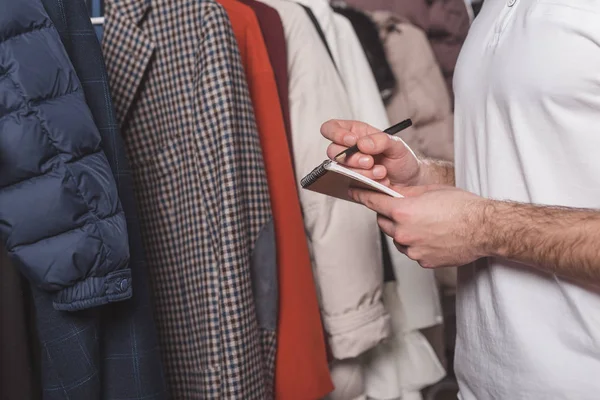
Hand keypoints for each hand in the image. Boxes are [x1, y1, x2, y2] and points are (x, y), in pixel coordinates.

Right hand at [321, 120, 422, 186]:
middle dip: (352, 158)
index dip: (336, 133)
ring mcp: (349, 167)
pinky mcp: (352, 182)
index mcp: (356, 133)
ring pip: (341, 169)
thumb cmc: (402, 160)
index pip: (331, 128)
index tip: (352, 141)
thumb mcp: (397, 144)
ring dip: (362, 172)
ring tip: (381, 172)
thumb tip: (361, 143)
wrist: (410, 183)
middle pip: (332, 151)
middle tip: (370, 161)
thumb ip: (381, 140)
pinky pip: (349, 183)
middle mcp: (349, 149)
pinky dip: (365, 182)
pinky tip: (378, 181)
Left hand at [348, 185, 490, 267]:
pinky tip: (432, 236)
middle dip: (389, 214)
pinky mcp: (422, 261)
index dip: (361, 195)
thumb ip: (406, 193)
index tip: (353, 192)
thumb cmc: (462, 207)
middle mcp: (404, 233)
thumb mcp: (430, 191)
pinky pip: (411, 251)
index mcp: (403, 212)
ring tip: (425, 223)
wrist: (484, 229)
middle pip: (383, 222)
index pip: (373, 202)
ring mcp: (412, 250)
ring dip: (403, 230)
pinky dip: (416, 243)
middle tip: (403, 208)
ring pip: (397, 238)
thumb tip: (392, 193)